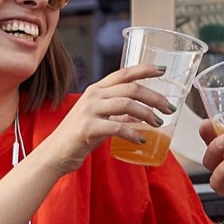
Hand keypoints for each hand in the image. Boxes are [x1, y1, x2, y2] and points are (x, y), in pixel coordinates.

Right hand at [40, 64, 174, 174]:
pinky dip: (133, 133)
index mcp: (96, 90)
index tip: (163, 69)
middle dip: (155, 96)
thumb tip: (142, 114)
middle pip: (131, 88)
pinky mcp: (87, 128)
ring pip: (127, 104)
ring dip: (148, 114)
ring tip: (158, 123)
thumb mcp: (100, 119)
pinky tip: (141, 140)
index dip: (145, 69)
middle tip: (169, 108)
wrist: (54, 154)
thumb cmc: (78, 137)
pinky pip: (118, 127)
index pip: (124, 72)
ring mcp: (89, 111)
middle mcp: (93, 95)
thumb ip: (118, 114)